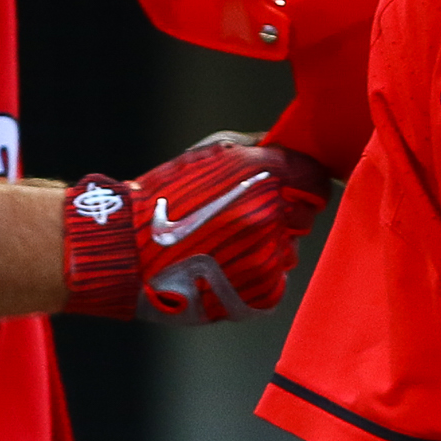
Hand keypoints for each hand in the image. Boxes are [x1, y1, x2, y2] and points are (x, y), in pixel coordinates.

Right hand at [61, 132, 332, 321]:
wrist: (126, 251)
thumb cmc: (164, 198)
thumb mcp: (210, 154)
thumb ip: (258, 149)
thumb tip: (289, 151)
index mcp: (264, 177)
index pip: (315, 178)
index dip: (300, 182)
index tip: (284, 188)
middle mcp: (271, 217)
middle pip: (303, 214)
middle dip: (280, 214)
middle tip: (238, 218)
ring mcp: (268, 257)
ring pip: (288, 249)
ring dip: (266, 247)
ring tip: (223, 245)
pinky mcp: (261, 290)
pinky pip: (275, 279)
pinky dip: (255, 275)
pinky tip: (222, 267)